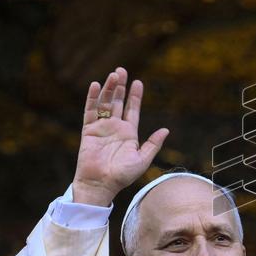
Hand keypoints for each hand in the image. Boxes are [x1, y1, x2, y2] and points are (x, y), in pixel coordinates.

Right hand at [71, 67, 168, 205]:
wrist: (101, 184)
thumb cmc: (122, 175)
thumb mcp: (142, 159)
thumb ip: (153, 144)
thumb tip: (166, 130)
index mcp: (129, 133)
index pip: (133, 110)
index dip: (135, 96)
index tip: (138, 82)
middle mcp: (115, 127)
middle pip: (118, 102)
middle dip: (121, 87)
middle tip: (122, 70)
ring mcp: (101, 127)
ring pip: (105, 103)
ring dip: (109, 89)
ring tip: (114, 75)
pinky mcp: (89, 130)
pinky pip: (90, 111)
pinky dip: (93, 98)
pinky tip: (96, 85)